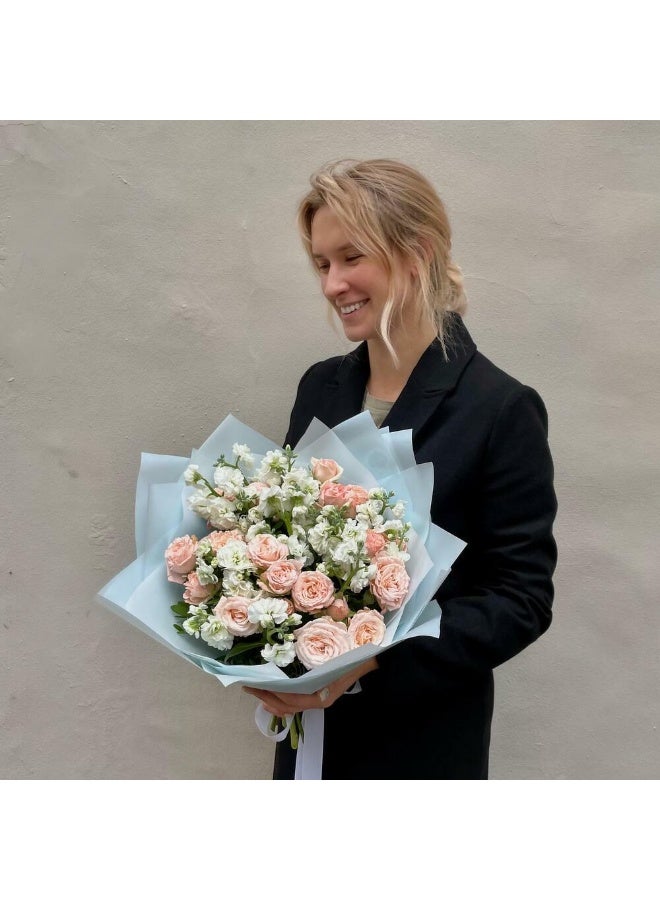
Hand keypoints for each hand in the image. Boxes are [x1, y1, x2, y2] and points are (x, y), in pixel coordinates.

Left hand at [242, 657, 378, 716]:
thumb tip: (288, 663)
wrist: (368, 659)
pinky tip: (272, 691)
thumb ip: (313, 667)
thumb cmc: (350, 657)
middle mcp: (318, 701)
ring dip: (271, 699)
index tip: (256, 684)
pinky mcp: (316, 694)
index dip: (272, 693)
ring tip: (257, 690)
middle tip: (248, 687)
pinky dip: (281, 698)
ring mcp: (317, 699)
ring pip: (289, 706)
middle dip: (266, 698)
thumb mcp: (332, 661)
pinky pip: (295, 701)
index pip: (290, 700)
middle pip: (287, 706)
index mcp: (321, 697)